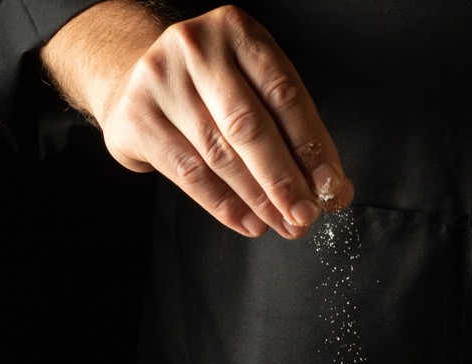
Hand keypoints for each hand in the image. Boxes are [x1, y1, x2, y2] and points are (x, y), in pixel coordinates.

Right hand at [43, 3, 352, 238]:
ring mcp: (160, 81)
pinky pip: (190, 173)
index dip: (312, 146)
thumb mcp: (258, 89)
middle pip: (249, 126)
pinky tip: (250, 222)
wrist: (139, 80)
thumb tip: (335, 191)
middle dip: (284, 180)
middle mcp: (196, 49)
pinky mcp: (136, 118)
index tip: (331, 186)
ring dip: (259, 200)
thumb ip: (297, 134)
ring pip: (220, 155)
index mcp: (237, 32)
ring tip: (284, 223)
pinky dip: (225, 205)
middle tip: (306, 214)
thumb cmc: (214, 88)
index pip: (284, 95)